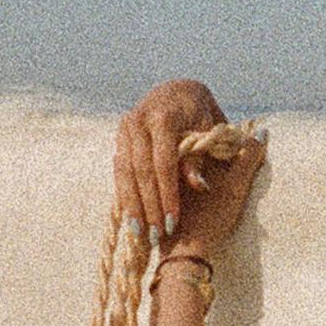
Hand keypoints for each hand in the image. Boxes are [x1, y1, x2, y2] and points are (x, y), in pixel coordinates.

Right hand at [116, 82, 224, 243]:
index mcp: (163, 117)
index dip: (168, 194)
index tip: (173, 221)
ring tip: (141, 233)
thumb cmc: (200, 114)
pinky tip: (132, 218)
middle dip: (149, 206)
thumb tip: (198, 184)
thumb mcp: (207, 131)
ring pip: (126, 174)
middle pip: (142, 171)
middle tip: (156, 235)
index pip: (164, 162)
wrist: (178, 90)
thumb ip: (201, 157)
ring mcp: (125, 129)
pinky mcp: (118, 138)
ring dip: (133, 206)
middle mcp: (138, 120)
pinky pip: (119, 172)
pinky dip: (125, 196)